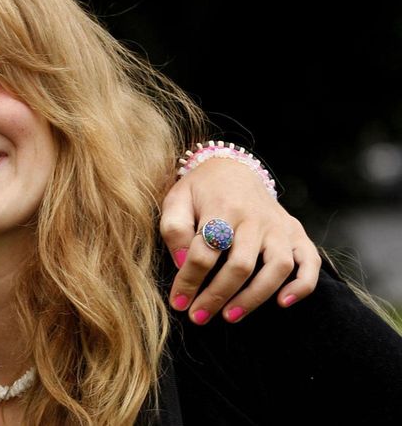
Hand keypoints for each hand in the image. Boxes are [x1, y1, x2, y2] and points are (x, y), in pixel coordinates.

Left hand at [160, 157, 320, 324]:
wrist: (232, 167)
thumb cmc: (199, 191)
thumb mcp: (176, 200)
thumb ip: (174, 229)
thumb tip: (182, 264)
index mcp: (221, 207)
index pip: (205, 251)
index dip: (190, 280)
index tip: (178, 302)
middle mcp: (254, 217)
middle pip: (240, 264)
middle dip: (217, 295)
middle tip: (199, 317)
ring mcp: (279, 226)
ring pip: (277, 267)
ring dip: (255, 297)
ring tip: (230, 316)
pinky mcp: (296, 233)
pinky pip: (310, 262)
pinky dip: (302, 285)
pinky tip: (282, 302)